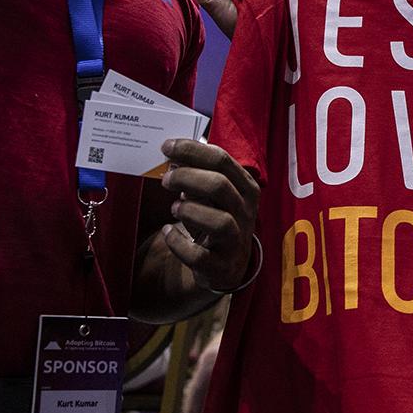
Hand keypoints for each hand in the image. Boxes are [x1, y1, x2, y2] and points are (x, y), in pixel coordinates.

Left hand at [158, 138, 260, 291]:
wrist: (225, 266)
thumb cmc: (215, 218)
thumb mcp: (213, 195)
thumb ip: (198, 175)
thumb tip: (174, 158)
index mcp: (246, 187)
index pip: (222, 160)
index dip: (192, 151)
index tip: (167, 147)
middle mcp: (246, 212)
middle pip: (220, 186)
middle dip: (187, 177)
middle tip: (166, 179)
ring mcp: (236, 240)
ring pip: (219, 221)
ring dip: (190, 210)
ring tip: (174, 207)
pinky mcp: (221, 266)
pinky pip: (198, 256)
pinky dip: (178, 243)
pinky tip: (167, 232)